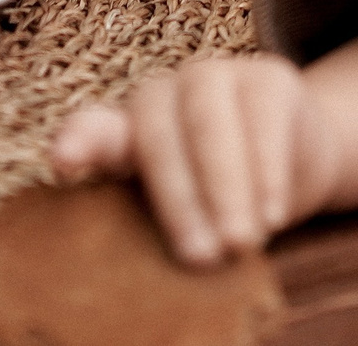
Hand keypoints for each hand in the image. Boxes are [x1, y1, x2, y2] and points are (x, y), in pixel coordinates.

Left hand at [49, 55, 326, 266]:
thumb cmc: (219, 197)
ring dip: (226, 188)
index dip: (78, 142)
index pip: (94, 131)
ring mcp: (214, 77)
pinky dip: (268, 172)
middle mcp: (162, 94)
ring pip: (210, 126)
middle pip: (158, 138)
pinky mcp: (267, 78)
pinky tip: (273, 213)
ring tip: (240, 243)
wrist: (295, 160)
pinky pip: (264, 122)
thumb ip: (152, 224)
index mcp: (126, 130)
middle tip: (201, 258)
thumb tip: (148, 279)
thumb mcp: (182, 214)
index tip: (62, 164)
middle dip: (179, 200)